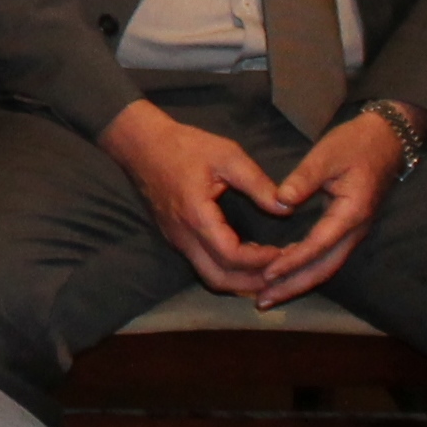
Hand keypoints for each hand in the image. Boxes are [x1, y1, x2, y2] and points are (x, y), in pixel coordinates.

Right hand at [98, 99, 291, 295]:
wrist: (140, 143)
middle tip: (282, 272)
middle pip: (219, 279)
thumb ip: (257, 183)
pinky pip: (202, 266)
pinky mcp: (175, 238)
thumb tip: (287, 207)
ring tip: (268, 270)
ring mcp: (177, 240)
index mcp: (196, 217)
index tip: (285, 251)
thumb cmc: (184, 146)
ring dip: (239, 281)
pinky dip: (227, 271)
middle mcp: (184, 237)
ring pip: (209, 277)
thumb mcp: (226, 155)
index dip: (261, 261)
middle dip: (253, 282)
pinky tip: (246, 259)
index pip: (231, 257)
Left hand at [257, 109, 412, 303]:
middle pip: (323, 269)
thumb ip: (304, 178)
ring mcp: (352, 233)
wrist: (385, 141)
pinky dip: (304, 270)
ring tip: (267, 296)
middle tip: (262, 301)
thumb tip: (280, 200)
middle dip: (293, 286)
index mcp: (351, 213)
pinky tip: (283, 273)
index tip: (267, 273)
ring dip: (297, 283)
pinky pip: (325, 257)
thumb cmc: (355, 144)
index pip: (318, 245)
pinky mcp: (345, 230)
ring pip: (325, 267)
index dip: (293, 261)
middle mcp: (354, 231)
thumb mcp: (326, 154)